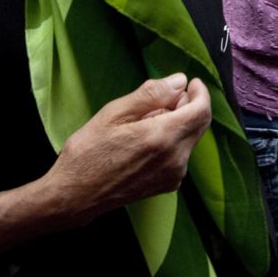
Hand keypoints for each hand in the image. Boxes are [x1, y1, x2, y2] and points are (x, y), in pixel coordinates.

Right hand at [44, 74, 210, 224]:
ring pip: (189, 139)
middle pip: (199, 124)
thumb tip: (179, 81)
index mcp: (162, 138)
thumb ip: (151, 95)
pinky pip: (180, 154)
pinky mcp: (168, 185)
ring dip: (178, 123)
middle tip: (163, 97)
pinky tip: (145, 140)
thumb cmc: (88, 153)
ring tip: (145, 121)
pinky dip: (171, 140)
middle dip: (188, 105)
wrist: (75, 196)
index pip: (202, 111)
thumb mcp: (114, 114)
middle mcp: (175, 159)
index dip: (200, 92)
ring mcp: (173, 175)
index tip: (190, 82)